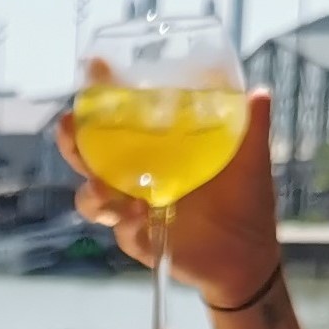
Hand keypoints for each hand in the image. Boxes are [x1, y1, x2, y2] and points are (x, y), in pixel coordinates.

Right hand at [56, 84, 279, 309]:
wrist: (247, 258)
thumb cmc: (244, 203)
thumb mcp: (249, 160)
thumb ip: (251, 127)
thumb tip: (258, 91)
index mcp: (155, 152)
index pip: (117, 122)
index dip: (99, 99)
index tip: (94, 70)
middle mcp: (133, 177)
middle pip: (86, 156)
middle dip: (71, 142)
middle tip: (70, 128)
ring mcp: (130, 209)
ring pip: (91, 198)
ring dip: (92, 192)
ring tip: (106, 189)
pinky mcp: (137, 240)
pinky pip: (121, 231)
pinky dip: (127, 225)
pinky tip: (142, 218)